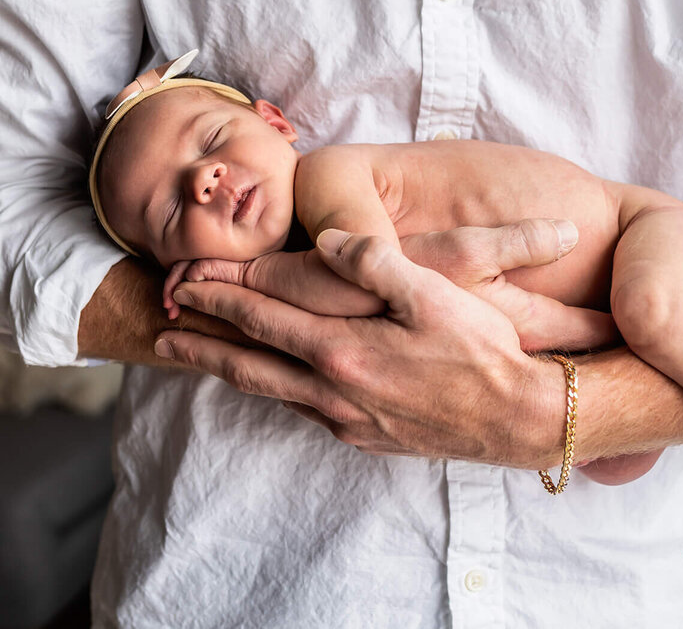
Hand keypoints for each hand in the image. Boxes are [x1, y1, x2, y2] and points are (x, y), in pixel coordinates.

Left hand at [155, 222, 576, 466]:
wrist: (520, 418)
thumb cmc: (482, 351)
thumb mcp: (434, 293)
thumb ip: (375, 264)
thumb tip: (324, 244)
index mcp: (343, 350)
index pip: (263, 319)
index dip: (218, 301)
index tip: (181, 286)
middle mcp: (334, 392)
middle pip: (250, 364)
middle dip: (204, 345)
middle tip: (162, 334)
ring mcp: (349, 421)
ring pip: (273, 392)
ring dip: (231, 371)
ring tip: (202, 358)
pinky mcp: (368, 438)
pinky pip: (305, 412)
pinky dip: (275, 392)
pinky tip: (275, 386)